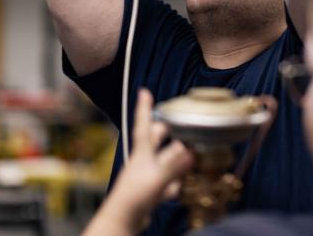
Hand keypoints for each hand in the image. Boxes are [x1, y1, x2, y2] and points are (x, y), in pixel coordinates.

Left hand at [83, 89, 193, 234]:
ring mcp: (146, 175)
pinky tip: (178, 187)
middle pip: (155, 139)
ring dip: (175, 158)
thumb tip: (191, 151)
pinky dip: (174, 182)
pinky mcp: (150, 189)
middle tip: (179, 123)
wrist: (122, 220)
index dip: (144, 108)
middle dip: (167, 130)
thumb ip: (174, 165)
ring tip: (190, 155)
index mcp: (142, 153)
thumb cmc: (134, 197)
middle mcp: (143, 160)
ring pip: (163, 159)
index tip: (144, 91)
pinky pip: (166, 179)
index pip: (143, 125)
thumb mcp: (157, 179)